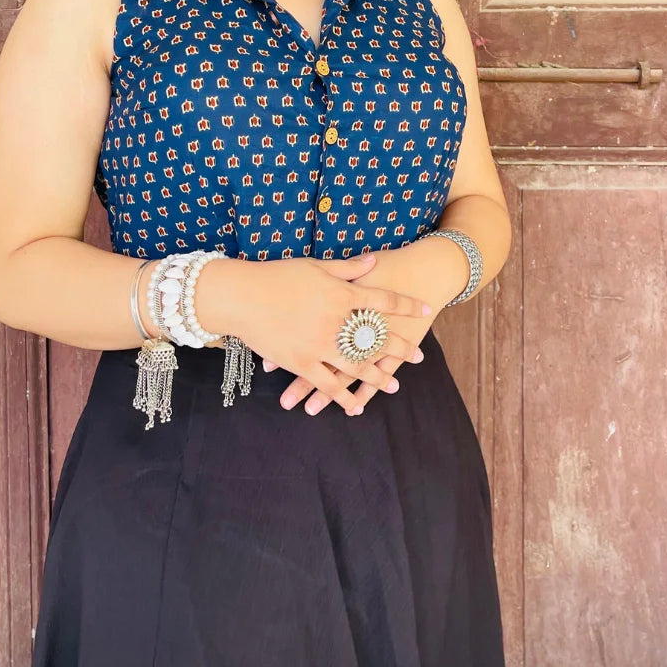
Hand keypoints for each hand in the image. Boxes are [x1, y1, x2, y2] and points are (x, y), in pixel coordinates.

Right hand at [221, 253, 434, 416]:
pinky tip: (356, 405)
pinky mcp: (301, 363)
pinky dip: (343, 396)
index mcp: (342, 294)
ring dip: (377, 376)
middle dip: (399, 347)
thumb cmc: (276, 275)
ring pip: (356, 365)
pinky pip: (328, 383)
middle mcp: (335, 322)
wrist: (241, 295)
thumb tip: (374, 261)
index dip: (407, 306)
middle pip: (375, 337)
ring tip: (394, 384)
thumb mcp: (315, 266)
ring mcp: (319, 345)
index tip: (426, 310)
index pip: (384, 301)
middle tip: (417, 355)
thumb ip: (348, 268)